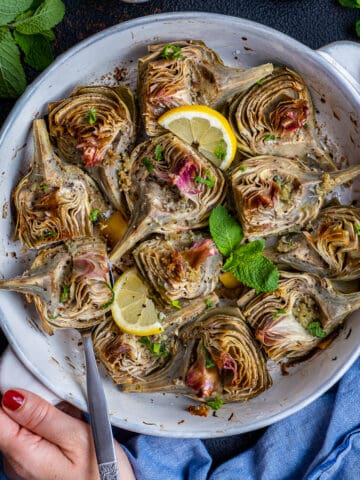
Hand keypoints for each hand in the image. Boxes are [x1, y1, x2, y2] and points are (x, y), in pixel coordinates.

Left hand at [0, 389, 134, 479]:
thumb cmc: (100, 471)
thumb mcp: (76, 437)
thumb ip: (43, 416)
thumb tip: (12, 395)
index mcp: (23, 453)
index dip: (10, 392)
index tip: (32, 383)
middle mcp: (16, 461)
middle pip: (7, 417)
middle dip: (30, 400)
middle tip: (61, 400)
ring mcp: (22, 464)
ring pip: (19, 424)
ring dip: (40, 410)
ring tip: (68, 414)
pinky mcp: (33, 463)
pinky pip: (30, 434)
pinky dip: (46, 422)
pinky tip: (66, 425)